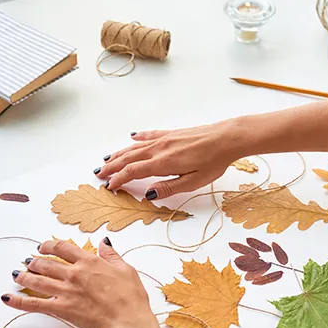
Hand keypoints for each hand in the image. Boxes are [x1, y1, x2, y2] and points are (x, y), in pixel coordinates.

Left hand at [1, 238, 162, 327]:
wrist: (128, 321)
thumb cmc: (131, 298)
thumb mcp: (126, 270)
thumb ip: (112, 256)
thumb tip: (104, 242)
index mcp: (89, 261)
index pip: (63, 248)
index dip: (50, 245)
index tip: (44, 246)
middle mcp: (74, 274)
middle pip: (46, 263)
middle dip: (34, 261)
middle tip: (28, 261)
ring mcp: (66, 291)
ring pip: (37, 280)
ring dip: (24, 276)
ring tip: (16, 274)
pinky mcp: (62, 309)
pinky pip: (35, 304)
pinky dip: (19, 301)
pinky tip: (7, 298)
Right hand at [96, 120, 246, 199]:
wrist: (227, 138)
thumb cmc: (214, 161)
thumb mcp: (193, 182)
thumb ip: (169, 188)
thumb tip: (147, 194)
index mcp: (163, 163)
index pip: (133, 172)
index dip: (118, 179)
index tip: (109, 187)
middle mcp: (159, 149)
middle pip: (129, 158)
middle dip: (112, 166)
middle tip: (99, 174)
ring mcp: (165, 139)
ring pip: (135, 147)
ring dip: (120, 153)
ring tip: (107, 159)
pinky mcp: (172, 134)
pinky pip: (149, 136)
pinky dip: (138, 138)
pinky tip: (131, 137)